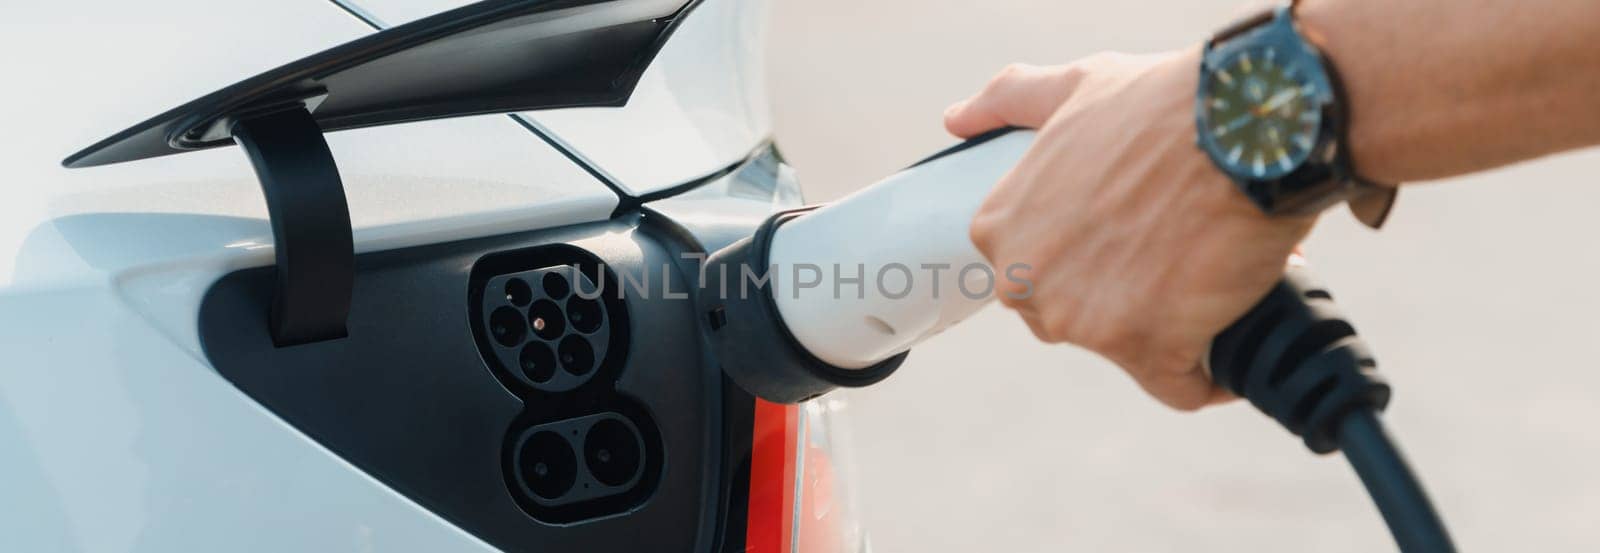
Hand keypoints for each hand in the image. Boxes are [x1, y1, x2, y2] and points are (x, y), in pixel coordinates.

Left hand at [946, 50, 1316, 409]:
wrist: (1239, 127)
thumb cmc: (1161, 105)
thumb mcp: (1074, 87)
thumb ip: (1009, 100)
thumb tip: (957, 119)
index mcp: (999, 229)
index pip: (1039, 271)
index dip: (1092, 258)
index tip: (1134, 239)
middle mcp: (1026, 280)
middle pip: (1078, 314)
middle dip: (1124, 296)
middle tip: (1178, 251)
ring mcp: (1081, 320)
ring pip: (1128, 348)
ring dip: (1171, 329)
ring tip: (1214, 278)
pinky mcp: (1143, 348)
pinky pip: (1180, 387)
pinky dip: (1210, 377)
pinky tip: (1232, 348)